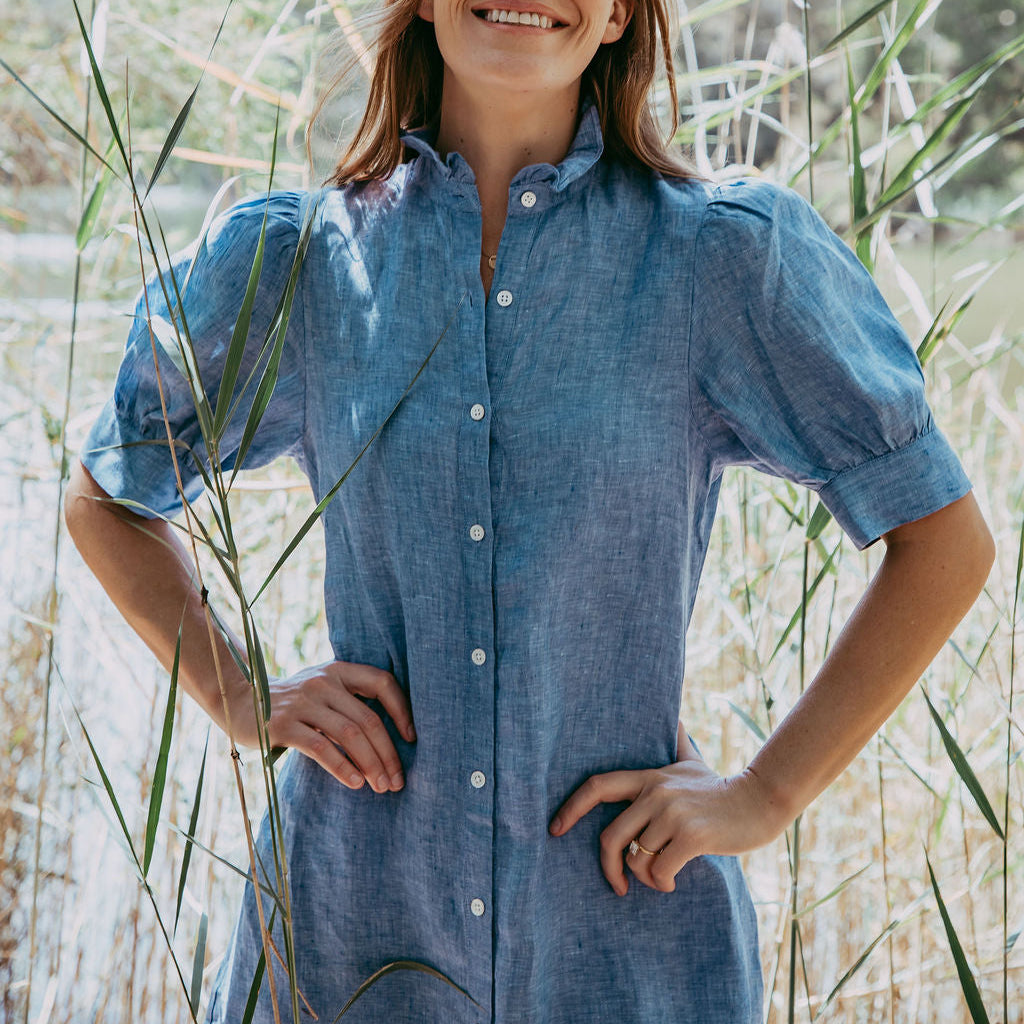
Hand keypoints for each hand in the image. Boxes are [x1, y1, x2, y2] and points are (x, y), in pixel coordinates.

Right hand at [224, 660, 415, 792]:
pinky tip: (356, 783)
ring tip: (381, 786)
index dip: (402, 710)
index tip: (412, 738)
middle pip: (368, 719)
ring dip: (370, 764)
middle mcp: (323, 682)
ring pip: (349, 735)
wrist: (241, 701)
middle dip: (388, 753)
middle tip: (398, 781)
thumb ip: (350, 703)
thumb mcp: (323, 692)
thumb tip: (392, 739)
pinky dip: (343, 768)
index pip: (382, 682)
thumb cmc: (294, 703)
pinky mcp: (283, 724)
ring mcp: (303, 702)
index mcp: (339, 671)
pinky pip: (321, 748)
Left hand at [548, 723, 781, 895]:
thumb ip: (677, 741)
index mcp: (648, 777)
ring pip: (635, 858)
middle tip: (619, 886)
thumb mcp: (692, 760)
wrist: (759, 801)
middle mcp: (655, 792)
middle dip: (608, 868)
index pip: (598, 786)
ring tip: (660, 878)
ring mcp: (672, 813)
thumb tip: (673, 714)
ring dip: (644, 878)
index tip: (554, 830)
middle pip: (610, 836)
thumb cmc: (721, 788)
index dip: (571, 808)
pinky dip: (661, 884)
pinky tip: (672, 883)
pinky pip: (657, 870)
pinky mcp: (691, 835)